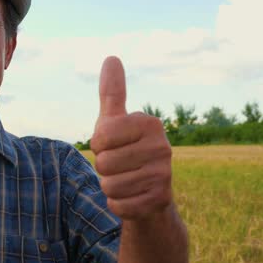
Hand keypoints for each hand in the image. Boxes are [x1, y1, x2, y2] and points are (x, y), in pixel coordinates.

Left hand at [90, 56, 173, 221]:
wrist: (149, 193)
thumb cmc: (126, 151)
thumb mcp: (115, 122)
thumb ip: (112, 93)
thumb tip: (111, 57)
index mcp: (149, 124)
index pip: (100, 137)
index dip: (99, 146)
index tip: (113, 145)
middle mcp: (163, 147)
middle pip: (104, 163)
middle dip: (104, 169)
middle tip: (121, 166)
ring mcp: (164, 175)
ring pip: (110, 186)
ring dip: (111, 187)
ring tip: (127, 181)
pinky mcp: (160, 200)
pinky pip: (119, 205)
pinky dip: (118, 205)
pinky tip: (133, 197)